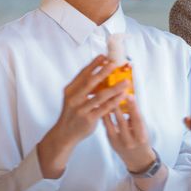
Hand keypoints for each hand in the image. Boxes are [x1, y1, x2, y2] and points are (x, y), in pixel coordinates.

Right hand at [38, 55, 129, 177]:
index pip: (83, 74)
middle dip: (104, 72)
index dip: (94, 64)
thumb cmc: (72, 113)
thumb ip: (83, 87)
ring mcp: (81, 109)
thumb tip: (99, 74)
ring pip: (100, 96)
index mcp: (70, 90)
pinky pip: (104, 108)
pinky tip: (122, 96)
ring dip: (114, 87)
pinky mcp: (88, 119)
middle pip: (91, 82)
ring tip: (125, 82)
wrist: (65, 134)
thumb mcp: (73, 98)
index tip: (103, 56)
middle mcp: (74, 98)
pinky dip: (114, 101)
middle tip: (114, 64)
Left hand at [103, 94, 154, 172]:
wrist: (138, 159)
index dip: (133, 107)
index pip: (137, 120)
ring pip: (111, 124)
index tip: (129, 95)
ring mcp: (118, 143)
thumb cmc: (141, 139)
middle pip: (122, 121)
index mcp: (141, 136)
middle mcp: (129, 141)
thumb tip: (128, 99)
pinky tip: (101, 107)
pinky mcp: (111, 142)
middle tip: (113, 92)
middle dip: (117, 106)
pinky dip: (104, 116)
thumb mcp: (143, 128)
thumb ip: (135, 116)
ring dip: (108, 110)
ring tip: (104, 97)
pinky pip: (106, 127)